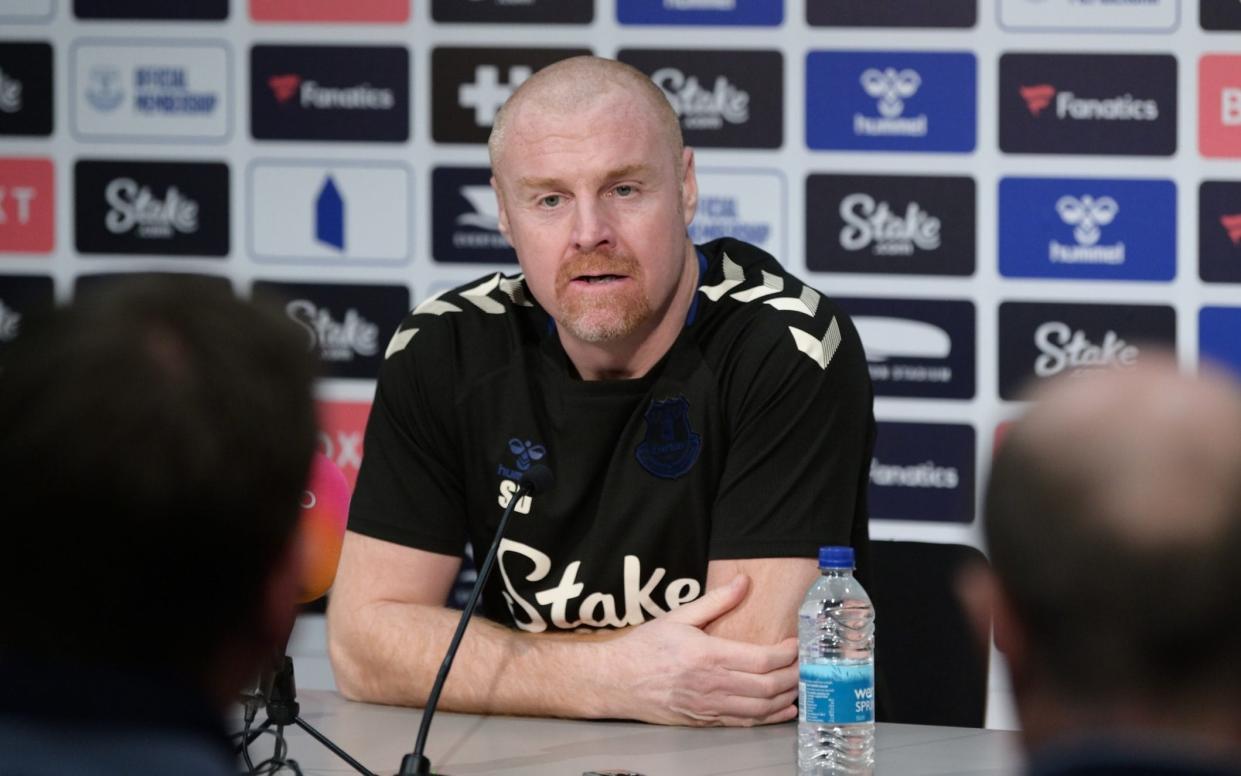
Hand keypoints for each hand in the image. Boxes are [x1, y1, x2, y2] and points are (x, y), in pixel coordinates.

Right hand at [600, 575, 798, 726]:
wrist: (615, 682)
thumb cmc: (644, 648)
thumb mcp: (678, 617)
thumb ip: (715, 601)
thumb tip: (743, 581)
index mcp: (707, 656)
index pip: (761, 660)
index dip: (787, 654)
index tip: (797, 644)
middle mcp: (711, 685)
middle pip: (767, 687)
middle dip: (794, 677)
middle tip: (807, 666)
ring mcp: (709, 706)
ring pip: (759, 709)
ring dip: (785, 698)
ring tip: (800, 686)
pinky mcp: (704, 720)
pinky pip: (744, 722)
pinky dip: (768, 718)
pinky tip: (782, 710)